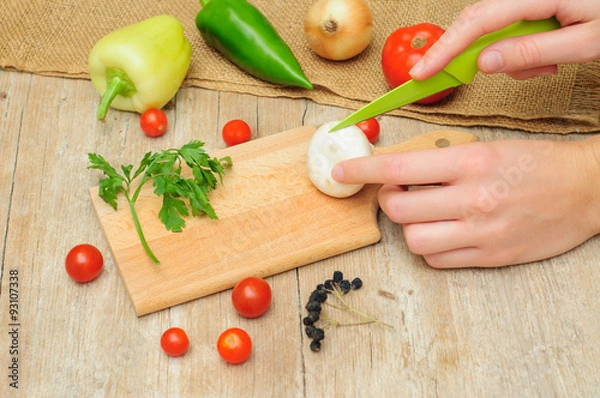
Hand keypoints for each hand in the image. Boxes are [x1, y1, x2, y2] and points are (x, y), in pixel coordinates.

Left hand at [331, 138, 599, 267]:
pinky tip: (442, 232)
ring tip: (422, 214)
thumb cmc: (536, 163)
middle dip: (387, 200)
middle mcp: (472, 199)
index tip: (342, 172)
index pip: (399, 168)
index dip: (363, 171)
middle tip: (396, 192)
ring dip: (408, 226)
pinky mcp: (491, 256)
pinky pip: (438, 260)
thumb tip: (398, 173)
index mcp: (470, 162)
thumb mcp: (487, 148)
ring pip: (414, 240)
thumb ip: (443, 163)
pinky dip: (430, 247)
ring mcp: (482, 232)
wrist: (586, 190)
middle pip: (399, 209)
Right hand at [409, 0, 599, 79]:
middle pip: (478, 23)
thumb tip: (485, 63)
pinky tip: (549, 54)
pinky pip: (513, 28)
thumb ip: (532, 51)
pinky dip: (524, 49)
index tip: (422, 73)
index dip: (445, 50)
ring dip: (511, 55)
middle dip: (471, 55)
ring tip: (547, 64)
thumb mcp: (586, 41)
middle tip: (452, 78)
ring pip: (495, 30)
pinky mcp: (535, 6)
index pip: (477, 23)